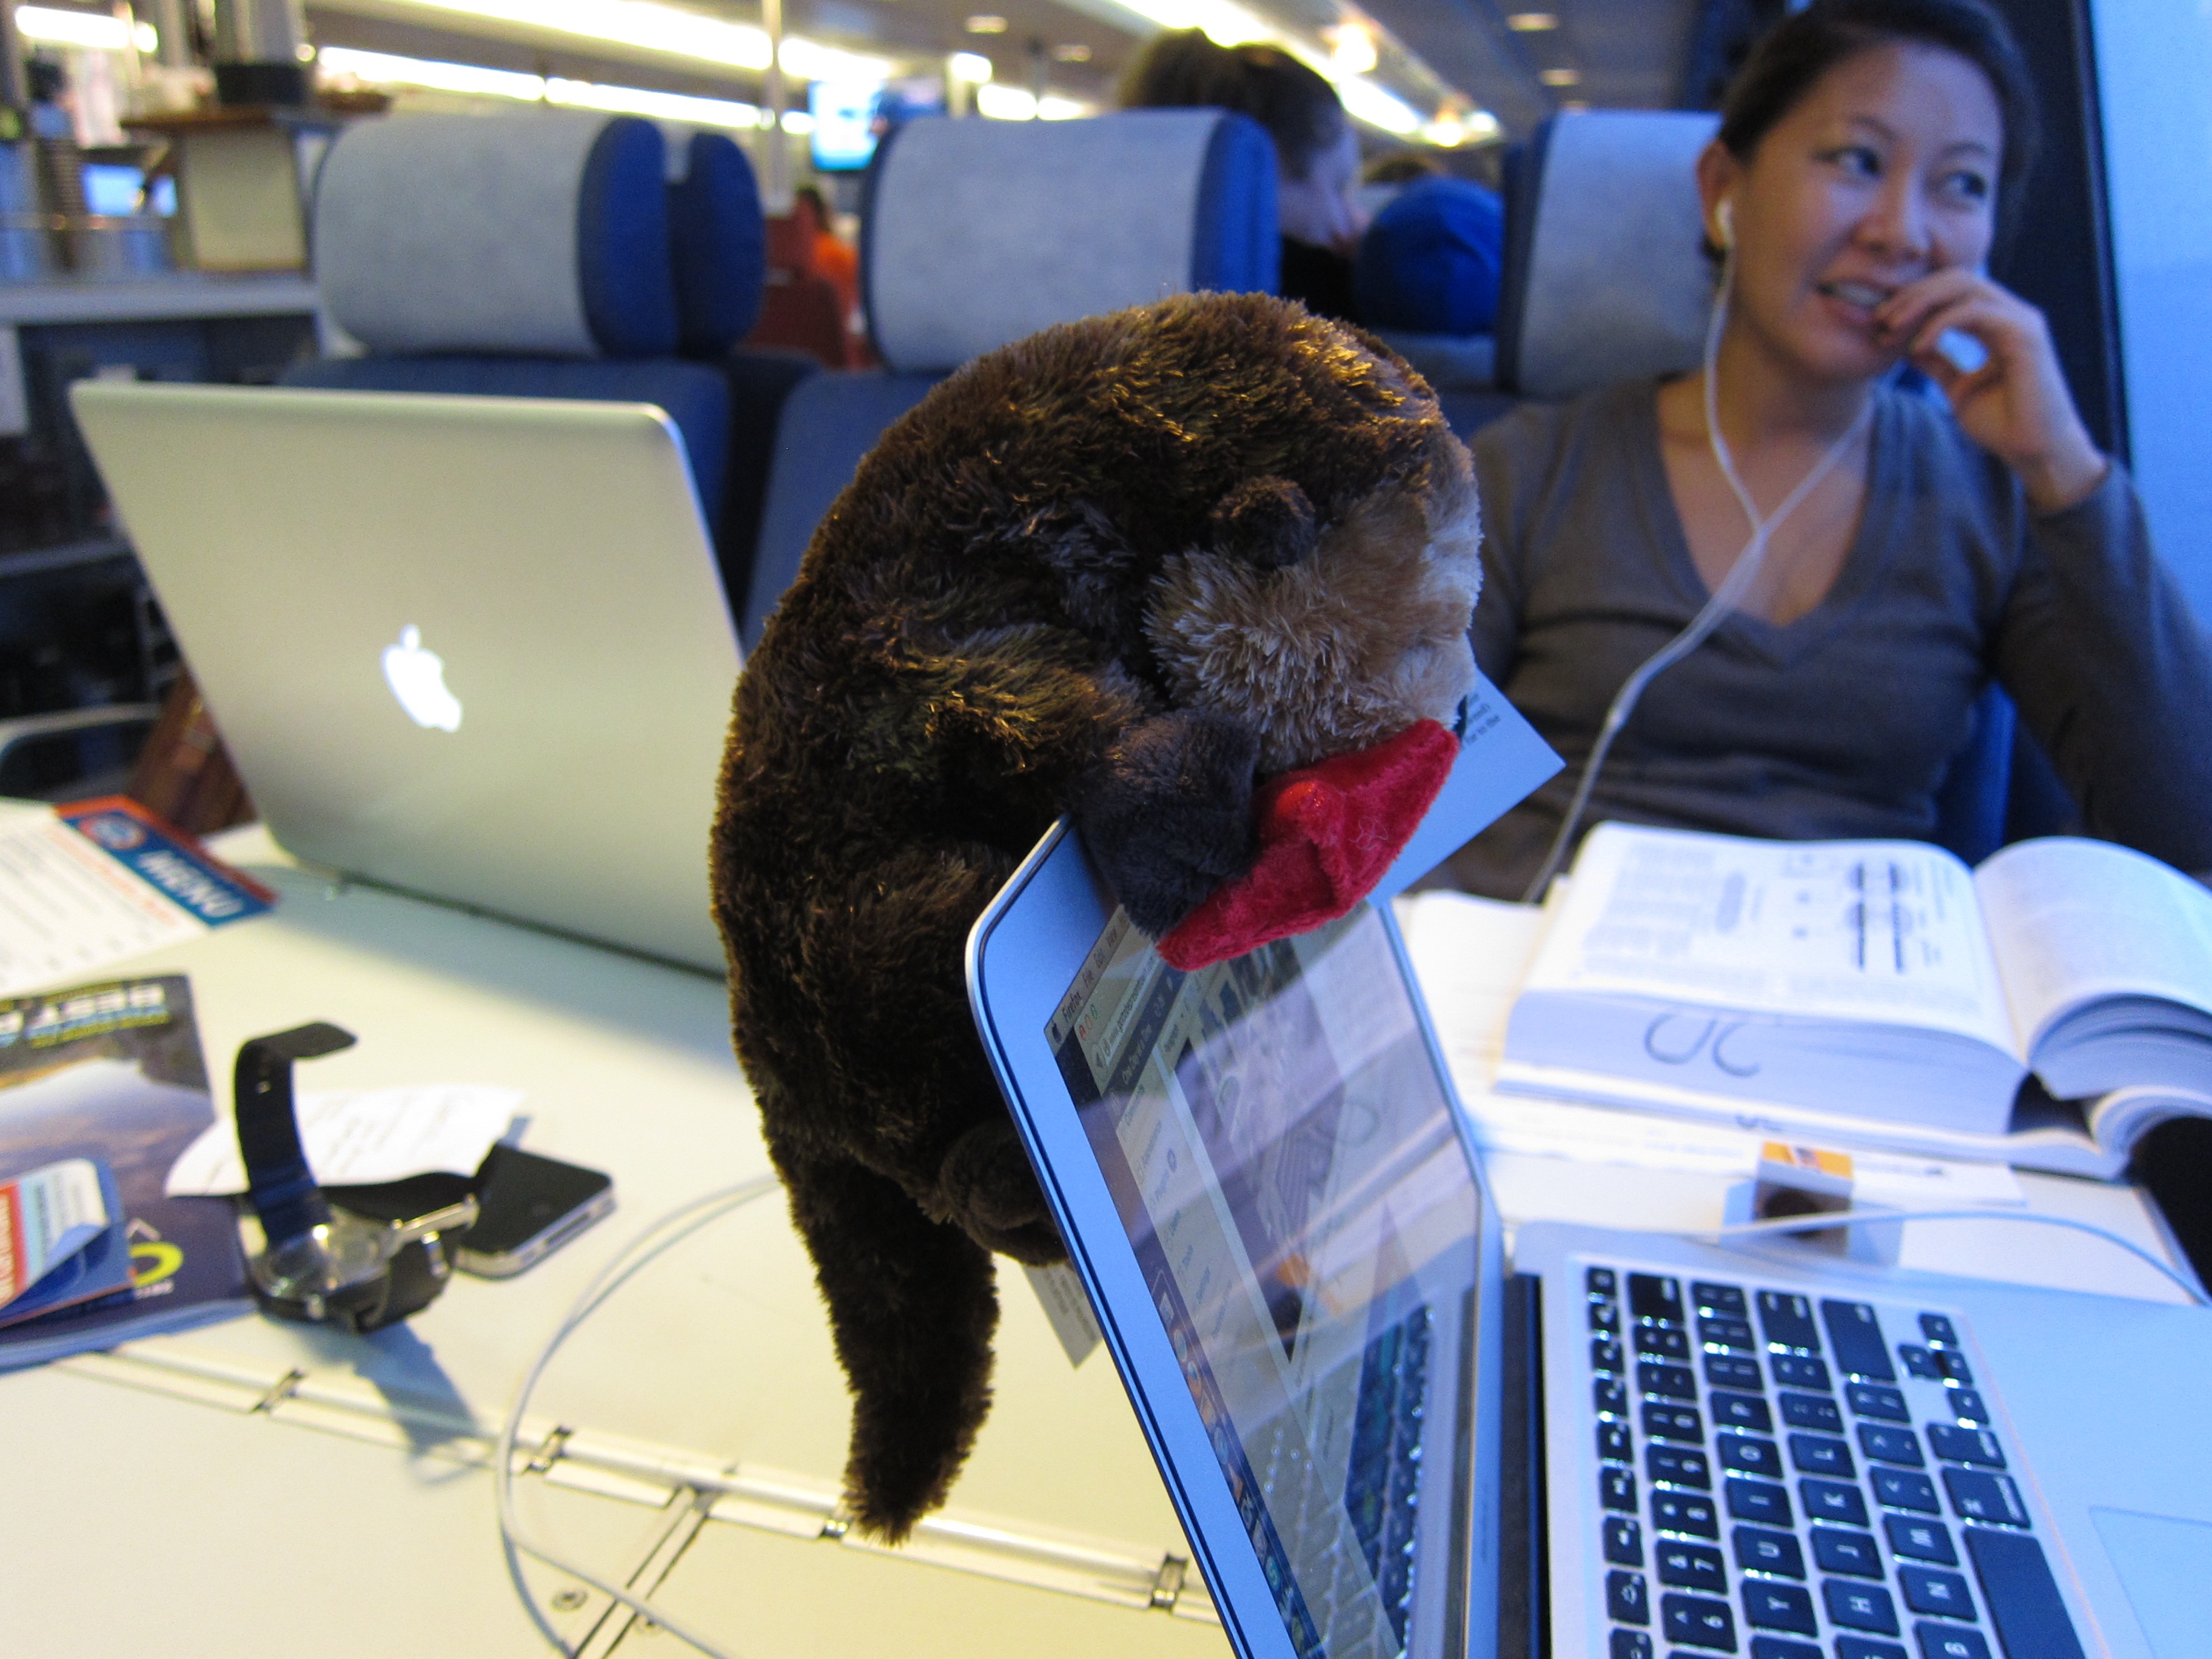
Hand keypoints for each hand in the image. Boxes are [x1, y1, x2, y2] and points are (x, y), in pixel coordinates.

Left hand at [1874, 268, 2107, 513]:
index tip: (1881, 324)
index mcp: (1999, 323)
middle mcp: (2013, 314)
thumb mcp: (1958, 388)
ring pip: (1964, 286)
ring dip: (1921, 303)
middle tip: (1880, 319)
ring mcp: (2022, 320)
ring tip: (1891, 328)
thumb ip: (1938, 363)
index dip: (1915, 299)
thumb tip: (1907, 345)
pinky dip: (1939, 325)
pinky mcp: (2025, 335)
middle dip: (1914, 294)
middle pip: (1956, 279)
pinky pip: (1973, 312)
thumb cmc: (2004, 424)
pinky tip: (1917, 347)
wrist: (2036, 452)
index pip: (1953, 289)